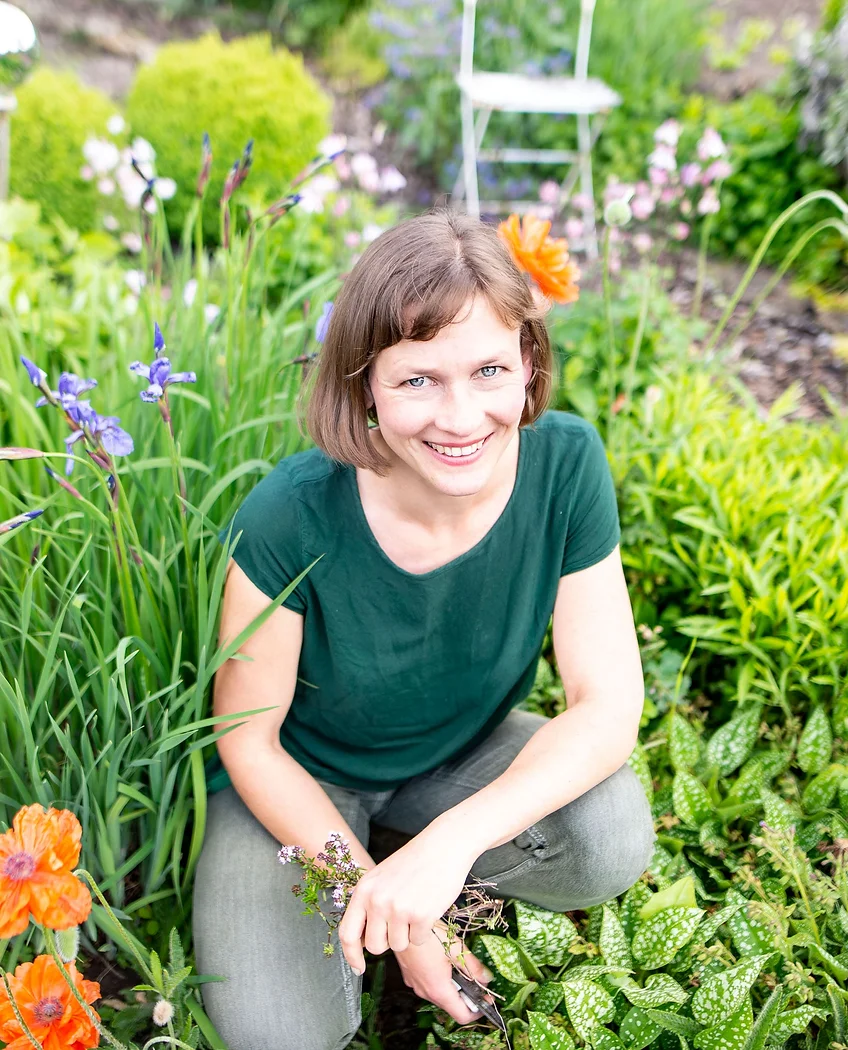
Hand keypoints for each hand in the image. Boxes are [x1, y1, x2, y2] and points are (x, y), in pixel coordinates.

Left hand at [337, 825, 477, 973]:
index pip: (347, 934)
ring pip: (398, 946)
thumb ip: (368, 905)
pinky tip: (429, 907)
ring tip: (416, 907)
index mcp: (364, 890)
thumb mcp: (381, 878)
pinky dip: (425, 930)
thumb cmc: (413, 863)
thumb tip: (361, 941)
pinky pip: (419, 941)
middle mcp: (377, 901)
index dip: (351, 956)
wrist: (443, 846)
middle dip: (389, 941)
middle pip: (375, 947)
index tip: (359, 968)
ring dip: (409, 934)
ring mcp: (399, 909)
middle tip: (401, 922)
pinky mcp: (421, 915)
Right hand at [394, 919, 494, 1025]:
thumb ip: (474, 967)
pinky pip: (427, 985)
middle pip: (451, 1006)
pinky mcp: (409, 976)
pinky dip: (439, 980)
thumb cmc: (429, 934)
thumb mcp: (457, 948)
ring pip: (439, 995)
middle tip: (477, 980)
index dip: (478, 1011)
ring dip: (452, 987)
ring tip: (458, 966)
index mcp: (439, 990)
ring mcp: (415, 985)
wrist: (402, 924)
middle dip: (466, 996)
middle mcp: (425, 992)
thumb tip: (487, 978)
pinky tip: (442, 961)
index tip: (487, 999)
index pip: (462, 1016)